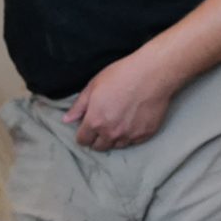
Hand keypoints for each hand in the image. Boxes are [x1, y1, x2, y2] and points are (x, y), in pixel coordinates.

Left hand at [63, 51, 179, 149]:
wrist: (153, 74)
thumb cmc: (122, 75)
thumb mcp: (94, 86)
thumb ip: (79, 106)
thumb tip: (67, 120)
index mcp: (95, 121)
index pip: (83, 140)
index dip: (83, 134)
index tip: (87, 128)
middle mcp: (111, 132)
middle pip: (99, 147)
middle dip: (98, 138)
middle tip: (103, 125)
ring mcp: (129, 135)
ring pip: (116, 145)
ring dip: (114, 138)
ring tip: (118, 123)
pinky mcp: (145, 134)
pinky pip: (133, 141)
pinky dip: (131, 135)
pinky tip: (132, 122)